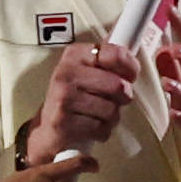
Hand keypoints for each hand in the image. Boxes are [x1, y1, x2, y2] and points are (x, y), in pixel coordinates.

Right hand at [36, 41, 140, 161]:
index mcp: (75, 55)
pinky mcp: (63, 122)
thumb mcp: (89, 71)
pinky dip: (102, 132)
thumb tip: (133, 49)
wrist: (47, 128)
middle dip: (122, 97)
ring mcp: (63, 98)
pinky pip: (101, 129)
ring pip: (111, 110)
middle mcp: (66, 73)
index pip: (117, 54)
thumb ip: (110, 61)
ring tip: (99, 115)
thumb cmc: (74, 98)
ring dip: (111, 117)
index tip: (128, 75)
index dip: (130, 68)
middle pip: (117, 85)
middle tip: (114, 99)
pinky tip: (91, 127)